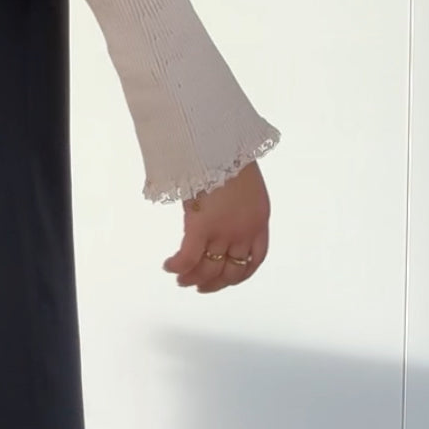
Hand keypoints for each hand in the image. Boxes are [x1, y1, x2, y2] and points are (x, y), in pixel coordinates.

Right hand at [162, 160, 270, 292]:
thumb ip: (238, 206)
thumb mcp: (245, 185)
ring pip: (209, 269)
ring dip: (193, 278)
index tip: (227, 278)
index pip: (255, 259)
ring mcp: (224, 232)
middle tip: (200, 286)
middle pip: (232, 271)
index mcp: (260, 220)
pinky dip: (177, 265)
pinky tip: (168, 266)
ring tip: (181, 279)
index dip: (240, 274)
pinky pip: (188, 257)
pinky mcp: (202, 227)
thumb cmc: (231, 155)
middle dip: (215, 283)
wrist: (220, 142)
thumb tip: (222, 212)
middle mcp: (244, 232)